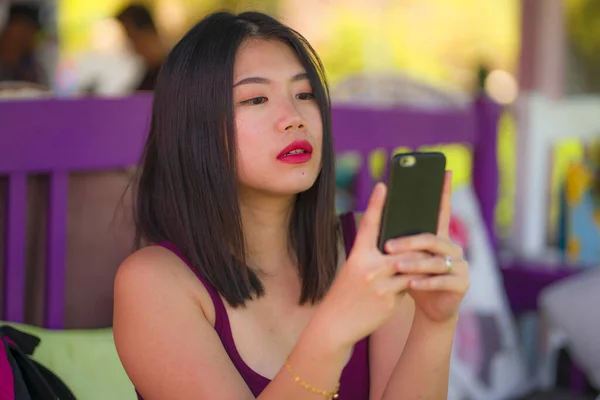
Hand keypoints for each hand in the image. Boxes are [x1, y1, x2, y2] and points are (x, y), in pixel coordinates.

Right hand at [315, 183, 424, 349]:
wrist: (335, 325)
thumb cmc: (345, 295)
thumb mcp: (353, 272)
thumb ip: (373, 259)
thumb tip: (398, 249)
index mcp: (356, 256)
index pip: (367, 224)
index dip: (376, 203)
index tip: (384, 185)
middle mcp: (367, 266)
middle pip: (399, 246)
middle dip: (415, 240)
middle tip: (430, 228)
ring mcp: (379, 283)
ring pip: (409, 266)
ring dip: (420, 265)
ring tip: (431, 261)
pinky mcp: (389, 299)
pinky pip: (410, 285)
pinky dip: (415, 283)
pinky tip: (419, 284)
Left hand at [382, 171, 468, 323]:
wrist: (430, 309)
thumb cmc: (415, 278)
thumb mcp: (405, 258)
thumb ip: (400, 241)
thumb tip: (380, 217)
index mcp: (439, 237)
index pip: (442, 210)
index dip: (444, 191)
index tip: (446, 171)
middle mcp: (452, 248)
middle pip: (430, 239)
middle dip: (408, 242)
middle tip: (387, 246)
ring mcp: (460, 265)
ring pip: (435, 261)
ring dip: (414, 264)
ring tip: (396, 266)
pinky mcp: (461, 284)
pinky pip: (442, 281)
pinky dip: (425, 282)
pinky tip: (411, 284)